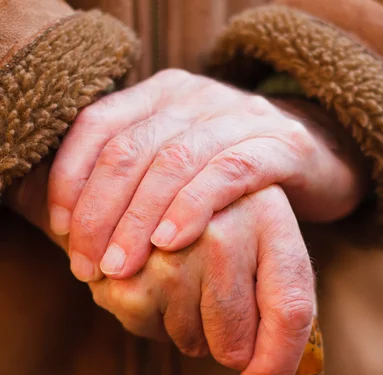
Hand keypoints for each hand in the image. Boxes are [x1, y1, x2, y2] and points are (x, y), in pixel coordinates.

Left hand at [48, 69, 366, 282]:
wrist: (316, 158)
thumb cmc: (231, 179)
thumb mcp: (176, 172)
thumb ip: (133, 183)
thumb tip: (74, 230)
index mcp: (161, 96)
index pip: (98, 125)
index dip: (71, 179)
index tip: (61, 230)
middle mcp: (196, 96)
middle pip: (131, 148)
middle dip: (101, 212)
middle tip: (88, 265)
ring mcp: (239, 115)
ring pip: (174, 161)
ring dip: (139, 218)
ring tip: (120, 265)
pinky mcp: (279, 144)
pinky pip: (228, 172)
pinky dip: (193, 206)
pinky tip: (171, 242)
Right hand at [89, 185, 313, 374]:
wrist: (156, 186)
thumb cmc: (218, 229)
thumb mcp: (261, 249)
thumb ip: (278, 311)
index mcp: (272, 226)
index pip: (288, 313)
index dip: (277, 366)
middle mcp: (224, 231)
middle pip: (234, 343)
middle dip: (226, 345)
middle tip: (215, 306)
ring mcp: (172, 251)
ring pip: (191, 342)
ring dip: (187, 329)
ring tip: (178, 279)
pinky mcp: (126, 270)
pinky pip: (148, 330)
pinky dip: (150, 319)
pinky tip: (147, 276)